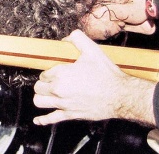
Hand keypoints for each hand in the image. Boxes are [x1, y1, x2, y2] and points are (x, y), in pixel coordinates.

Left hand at [32, 30, 156, 125]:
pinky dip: (43, 120)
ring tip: (47, 94)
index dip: (50, 71)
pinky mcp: (70, 115)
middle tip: (52, 81)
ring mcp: (63, 104)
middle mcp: (58, 90)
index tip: (56, 70)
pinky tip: (38, 120)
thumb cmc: (107, 75)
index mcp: (61, 74)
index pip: (44, 73)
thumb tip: (67, 38)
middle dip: (43, 83)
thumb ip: (78, 39)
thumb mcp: (93, 50)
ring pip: (39, 101)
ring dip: (41, 97)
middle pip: (39, 87)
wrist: (120, 95)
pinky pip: (51, 119)